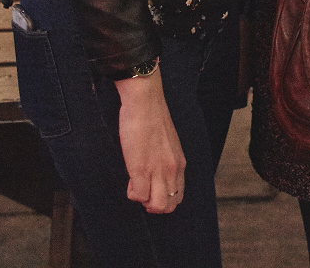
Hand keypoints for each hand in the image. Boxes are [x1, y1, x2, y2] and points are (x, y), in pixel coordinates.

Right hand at [115, 67, 185, 213]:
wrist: (145, 103)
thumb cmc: (152, 119)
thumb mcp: (167, 143)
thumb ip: (166, 160)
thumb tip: (156, 171)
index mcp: (180, 164)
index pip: (178, 197)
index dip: (163, 200)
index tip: (152, 190)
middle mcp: (172, 170)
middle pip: (168, 206)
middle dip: (153, 205)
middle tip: (142, 191)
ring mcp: (157, 171)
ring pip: (156, 206)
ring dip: (143, 201)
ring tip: (135, 185)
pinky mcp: (140, 169)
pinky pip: (138, 195)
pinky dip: (132, 193)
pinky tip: (129, 179)